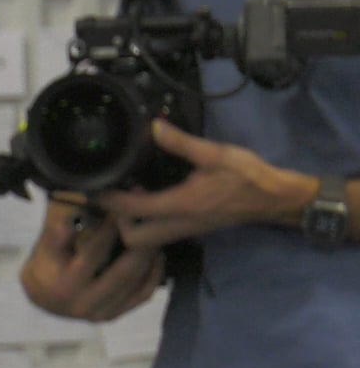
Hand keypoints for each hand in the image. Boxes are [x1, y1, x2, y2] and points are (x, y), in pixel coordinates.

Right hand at [21, 204, 164, 322]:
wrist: (43, 295)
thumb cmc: (46, 263)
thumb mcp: (45, 245)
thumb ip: (57, 233)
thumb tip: (73, 219)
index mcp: (66, 285)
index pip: (95, 253)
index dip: (110, 229)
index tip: (122, 210)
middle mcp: (84, 304)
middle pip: (124, 272)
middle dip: (140, 245)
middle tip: (147, 222)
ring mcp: (101, 314)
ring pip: (137, 284)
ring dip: (150, 259)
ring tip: (153, 236)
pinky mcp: (114, 316)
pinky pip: (142, 295)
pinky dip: (153, 275)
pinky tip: (156, 257)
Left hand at [97, 121, 315, 250]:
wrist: (275, 198)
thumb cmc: (247, 176)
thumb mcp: (214, 154)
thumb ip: (180, 142)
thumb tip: (154, 127)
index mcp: (180, 206)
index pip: (132, 211)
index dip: (108, 201)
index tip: (93, 189)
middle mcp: (179, 225)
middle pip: (133, 240)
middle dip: (117, 222)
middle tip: (115, 195)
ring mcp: (186, 230)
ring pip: (147, 241)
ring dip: (132, 223)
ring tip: (131, 194)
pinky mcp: (192, 228)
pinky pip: (160, 234)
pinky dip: (147, 222)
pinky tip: (150, 197)